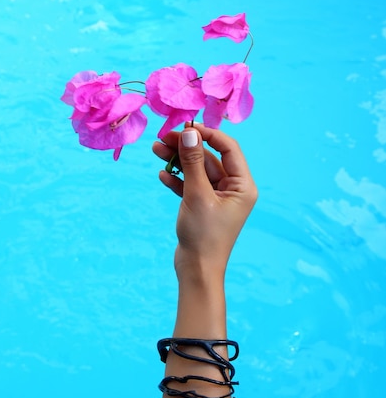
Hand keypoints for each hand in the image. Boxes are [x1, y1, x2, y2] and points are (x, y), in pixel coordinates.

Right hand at [152, 124, 257, 280]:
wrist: (197, 270)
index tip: (185, 127)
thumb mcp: (197, 195)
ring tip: (155, 149)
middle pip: (209, 158)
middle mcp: (233, 189)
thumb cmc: (203, 235)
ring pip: (197, 170)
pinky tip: (162, 175)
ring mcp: (217, 198)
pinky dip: (177, 179)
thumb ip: (193, 161)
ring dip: (178, 160)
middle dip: (187, 147)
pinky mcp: (202, 206)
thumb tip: (189, 132)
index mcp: (242, 186)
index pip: (228, 148)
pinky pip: (190, 185)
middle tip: (162, 137)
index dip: (208, 134)